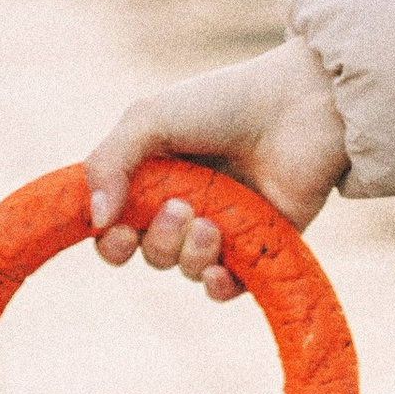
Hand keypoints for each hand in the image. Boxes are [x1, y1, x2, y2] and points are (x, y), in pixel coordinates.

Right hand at [84, 37, 350, 302]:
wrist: (297, 109)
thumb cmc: (223, 103)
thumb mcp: (149, 118)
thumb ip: (109, 162)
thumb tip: (97, 219)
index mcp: (153, 177)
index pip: (115, 228)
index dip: (111, 240)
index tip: (119, 230)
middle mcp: (184, 205)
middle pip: (149, 252)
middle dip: (158, 240)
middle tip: (181, 208)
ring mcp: (222, 230)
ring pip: (184, 269)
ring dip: (190, 252)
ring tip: (213, 224)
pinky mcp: (257, 250)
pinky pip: (224, 290)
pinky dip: (216, 284)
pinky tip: (220, 269)